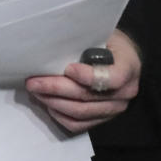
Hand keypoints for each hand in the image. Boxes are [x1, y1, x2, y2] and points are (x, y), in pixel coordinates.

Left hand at [25, 29, 140, 132]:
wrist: (122, 59)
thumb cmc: (107, 43)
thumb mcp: (101, 36)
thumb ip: (84, 43)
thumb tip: (53, 46)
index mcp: (127, 68)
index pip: (112, 78)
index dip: (88, 76)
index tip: (68, 69)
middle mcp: (125, 92)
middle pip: (87, 97)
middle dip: (55, 89)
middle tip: (33, 82)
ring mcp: (115, 108)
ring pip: (81, 112)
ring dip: (53, 102)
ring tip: (35, 91)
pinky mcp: (104, 118)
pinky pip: (80, 125)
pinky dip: (60, 116)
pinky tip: (48, 104)